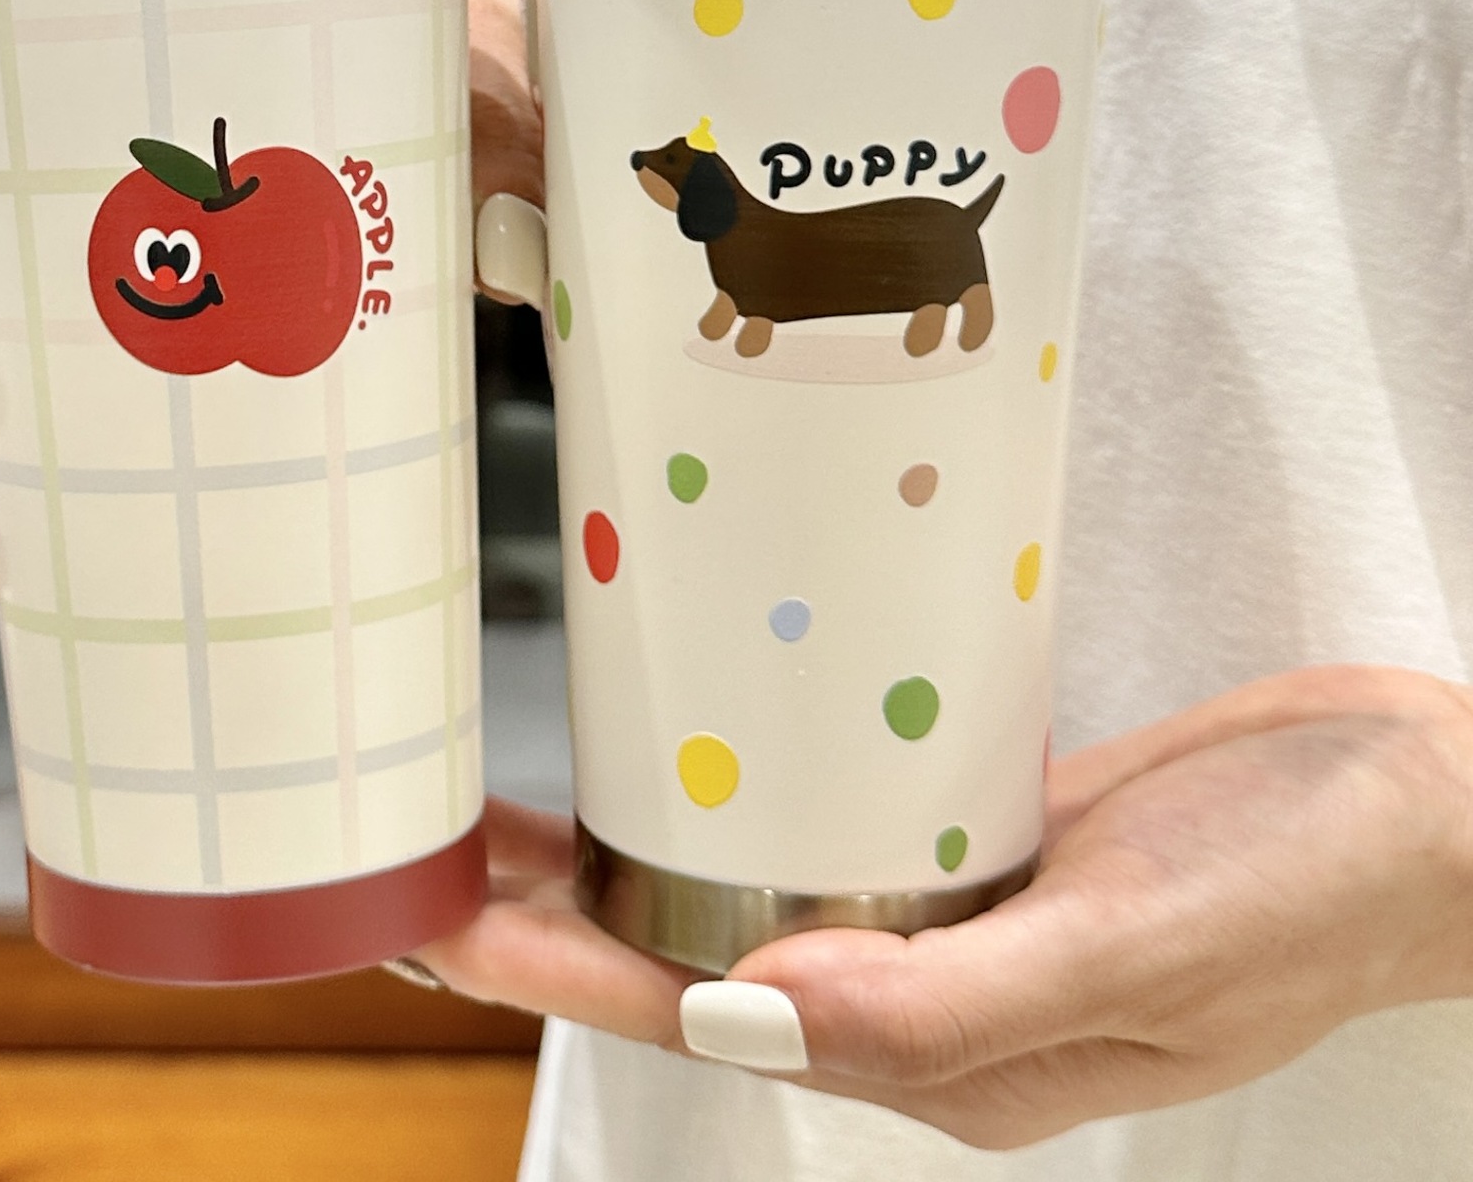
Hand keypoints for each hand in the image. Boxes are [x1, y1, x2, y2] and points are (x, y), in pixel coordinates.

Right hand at [0, 0, 542, 602]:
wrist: (486, 129)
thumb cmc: (442, 93)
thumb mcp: (461, 104)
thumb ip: (491, 161)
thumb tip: (510, 252)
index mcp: (130, 80)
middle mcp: (87, 182)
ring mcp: (110, 283)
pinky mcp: (154, 370)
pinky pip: (57, 432)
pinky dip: (22, 502)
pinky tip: (12, 570)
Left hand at [418, 665, 1472, 1148]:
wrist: (1434, 804)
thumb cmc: (1308, 887)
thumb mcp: (1131, 954)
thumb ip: (936, 1004)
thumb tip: (741, 1015)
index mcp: (941, 1055)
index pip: (698, 1010)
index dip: (553, 967)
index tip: (432, 921)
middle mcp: (924, 991)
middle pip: (695, 948)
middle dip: (555, 911)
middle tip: (425, 846)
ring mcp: (952, 910)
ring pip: (748, 878)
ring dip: (631, 843)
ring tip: (513, 794)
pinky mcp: (984, 833)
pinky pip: (832, 816)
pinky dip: (741, 789)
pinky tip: (686, 741)